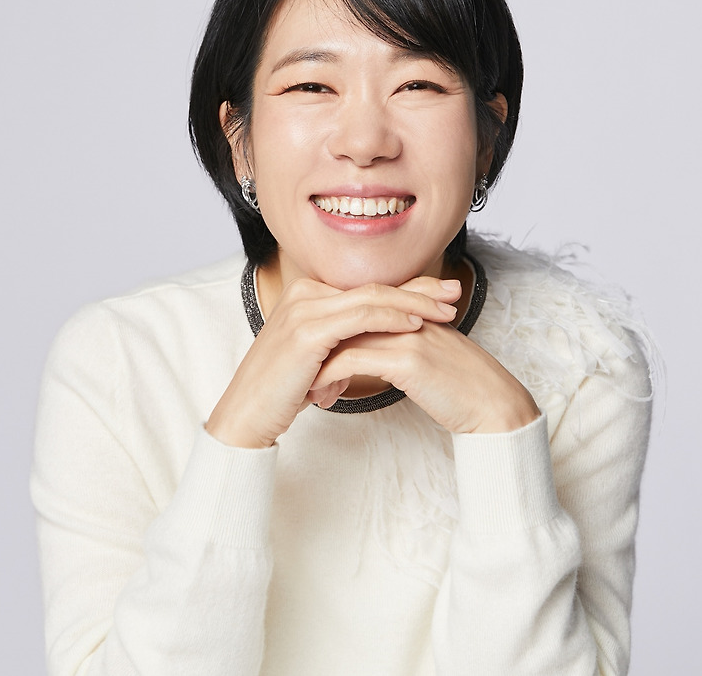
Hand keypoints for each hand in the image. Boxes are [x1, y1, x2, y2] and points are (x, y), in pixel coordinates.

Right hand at [205, 276, 460, 447]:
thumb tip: (378, 338)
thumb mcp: (320, 358)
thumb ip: (345, 339)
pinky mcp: (306, 331)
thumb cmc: (282, 391)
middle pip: (374, 287)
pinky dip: (391, 318)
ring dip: (415, 302)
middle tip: (455, 292)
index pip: (368, 287)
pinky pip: (359, 317)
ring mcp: (304, 310)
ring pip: (372, 298)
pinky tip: (415, 324)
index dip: (408, 289)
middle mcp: (305, 294)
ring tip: (446, 309)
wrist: (246, 415)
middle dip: (420, 289)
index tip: (441, 295)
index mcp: (307, 295)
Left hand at [309, 286, 540, 434]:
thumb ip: (399, 348)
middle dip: (317, 349)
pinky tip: (322, 398)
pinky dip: (330, 379)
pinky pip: (352, 361)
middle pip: (344, 320)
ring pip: (343, 339)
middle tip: (298, 374)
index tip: (311, 361)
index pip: (357, 311)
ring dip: (318, 366)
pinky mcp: (407, 358)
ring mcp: (406, 334)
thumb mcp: (428, 359)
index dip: (330, 335)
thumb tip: (368, 358)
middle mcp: (406, 316)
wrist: (494, 405)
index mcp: (411, 311)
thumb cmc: (462, 388)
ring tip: (307, 391)